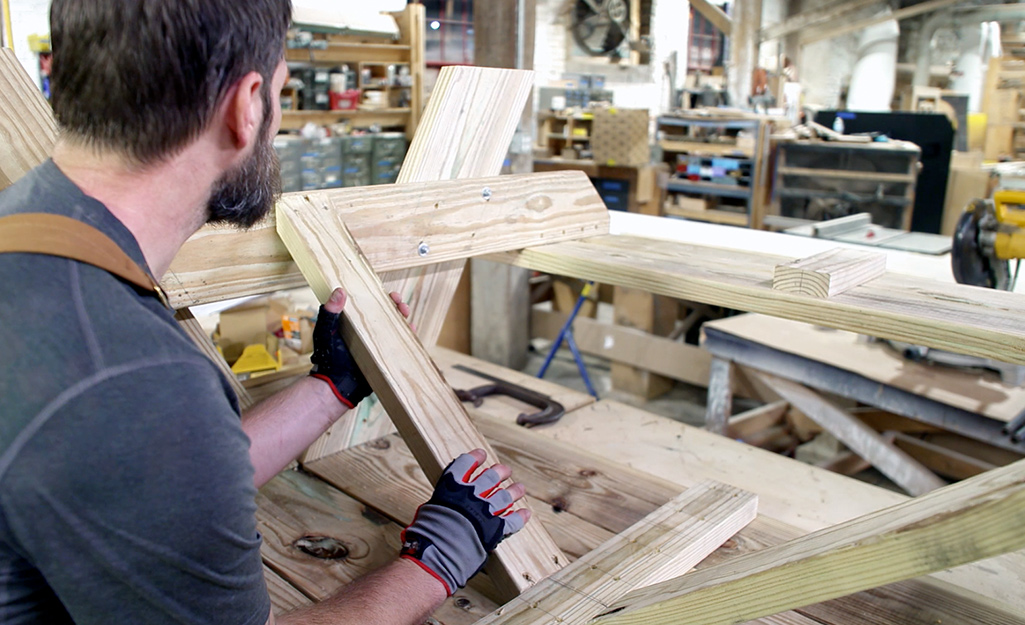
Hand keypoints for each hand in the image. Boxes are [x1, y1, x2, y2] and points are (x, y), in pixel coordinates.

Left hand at [309, 288, 409, 408]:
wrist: (337, 385)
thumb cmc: (327, 358)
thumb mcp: (326, 331)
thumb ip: (330, 312)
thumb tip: (340, 291)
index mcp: (354, 322)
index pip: (369, 304)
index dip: (380, 297)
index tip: (387, 293)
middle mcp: (367, 331)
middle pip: (386, 314)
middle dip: (396, 306)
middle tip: (400, 303)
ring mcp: (378, 344)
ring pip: (395, 327)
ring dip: (403, 319)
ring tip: (406, 314)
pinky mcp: (385, 356)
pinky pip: (399, 345)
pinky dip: (407, 337)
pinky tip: (411, 331)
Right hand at [399, 449, 529, 594]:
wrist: (440, 551)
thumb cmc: (427, 534)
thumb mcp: (426, 512)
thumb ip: (439, 506)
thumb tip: (435, 510)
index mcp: (452, 487)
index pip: (465, 464)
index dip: (474, 458)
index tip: (481, 454)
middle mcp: (471, 495)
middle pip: (490, 477)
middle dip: (500, 472)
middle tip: (505, 470)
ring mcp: (486, 510)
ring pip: (505, 496)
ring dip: (514, 491)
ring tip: (520, 488)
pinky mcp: (496, 528)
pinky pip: (512, 521)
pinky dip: (520, 517)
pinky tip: (525, 513)